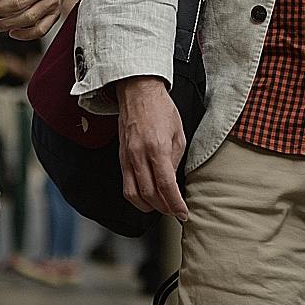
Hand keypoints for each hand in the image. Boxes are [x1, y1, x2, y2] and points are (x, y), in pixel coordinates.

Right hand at [116, 76, 188, 221]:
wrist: (138, 91)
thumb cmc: (160, 107)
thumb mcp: (178, 132)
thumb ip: (176, 159)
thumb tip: (172, 180)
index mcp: (157, 148)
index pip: (166, 186)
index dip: (175, 204)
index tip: (183, 213)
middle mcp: (139, 155)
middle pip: (149, 195)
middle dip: (164, 208)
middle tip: (175, 212)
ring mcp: (127, 157)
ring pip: (133, 194)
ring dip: (148, 206)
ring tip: (161, 207)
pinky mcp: (121, 157)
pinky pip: (126, 184)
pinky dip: (136, 196)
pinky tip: (147, 197)